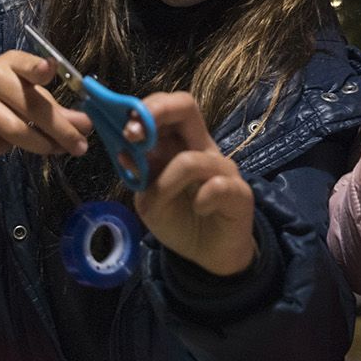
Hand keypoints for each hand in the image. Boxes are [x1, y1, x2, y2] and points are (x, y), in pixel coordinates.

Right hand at [0, 50, 92, 157]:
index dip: (37, 68)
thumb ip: (55, 107)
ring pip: (12, 131)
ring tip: (52, 148)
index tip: (49, 70)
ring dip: (39, 145)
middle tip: (80, 146)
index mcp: (10, 61)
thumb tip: (83, 126)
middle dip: (61, 131)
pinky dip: (5, 150)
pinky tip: (6, 141)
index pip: (25, 63)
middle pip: (30, 108)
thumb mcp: (28, 90)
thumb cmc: (3, 92)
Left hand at [133, 92, 255, 277]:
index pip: (166, 109)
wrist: (210, 253)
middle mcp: (201, 147)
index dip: (143, 109)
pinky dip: (202, 200)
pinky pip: (217, 187)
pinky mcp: (239, 192)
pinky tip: (200, 210)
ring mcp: (223, 168)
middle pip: (186, 106)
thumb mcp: (149, 198)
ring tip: (159, 203)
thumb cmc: (180, 220)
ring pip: (191, 160)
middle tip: (132, 134)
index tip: (121, 125)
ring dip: (164, 183)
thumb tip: (124, 153)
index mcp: (178, 144)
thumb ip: (140, 175)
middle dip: (156, 112)